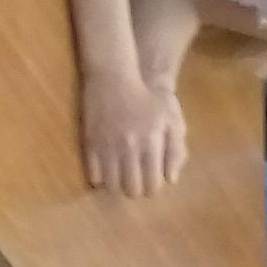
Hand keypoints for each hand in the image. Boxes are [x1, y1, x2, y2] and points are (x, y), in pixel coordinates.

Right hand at [80, 69, 185, 195]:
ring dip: (118, 186)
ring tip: (121, 177)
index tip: (151, 181)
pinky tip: (105, 170)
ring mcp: (107, 147)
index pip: (153, 184)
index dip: (153, 187)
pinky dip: (100, 178)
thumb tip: (170, 179)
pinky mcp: (90, 143)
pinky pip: (93, 175)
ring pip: (112, 186)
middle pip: (132, 189)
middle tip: (136, 180)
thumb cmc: (148, 99)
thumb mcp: (171, 120)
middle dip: (136, 190)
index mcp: (151, 144)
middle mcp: (129, 149)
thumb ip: (176, 150)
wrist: (113, 77)